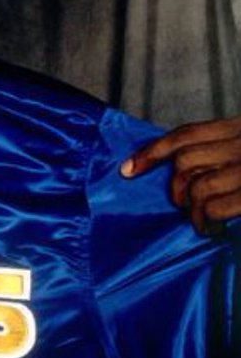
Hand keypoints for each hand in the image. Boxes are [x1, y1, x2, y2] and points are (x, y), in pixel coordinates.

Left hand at [120, 117, 240, 235]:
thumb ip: (219, 152)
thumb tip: (177, 171)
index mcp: (239, 129)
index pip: (186, 134)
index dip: (152, 152)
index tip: (127, 169)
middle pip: (185, 161)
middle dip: (176, 189)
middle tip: (184, 206)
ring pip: (198, 188)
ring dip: (193, 211)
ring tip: (202, 223)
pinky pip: (214, 208)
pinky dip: (208, 221)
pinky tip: (214, 228)